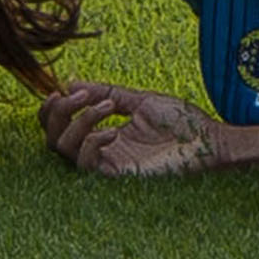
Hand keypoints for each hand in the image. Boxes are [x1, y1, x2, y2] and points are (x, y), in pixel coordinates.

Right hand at [39, 82, 225, 177]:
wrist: (208, 141)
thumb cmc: (182, 122)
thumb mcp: (141, 100)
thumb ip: (107, 93)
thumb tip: (71, 82)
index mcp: (103, 132)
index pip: (60, 126)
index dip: (50, 111)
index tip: (60, 91)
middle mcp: (99, 150)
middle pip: (52, 139)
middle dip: (57, 114)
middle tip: (77, 95)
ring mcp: (106, 163)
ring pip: (63, 149)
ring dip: (80, 121)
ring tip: (108, 107)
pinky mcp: (115, 175)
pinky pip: (85, 163)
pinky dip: (92, 142)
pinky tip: (114, 131)